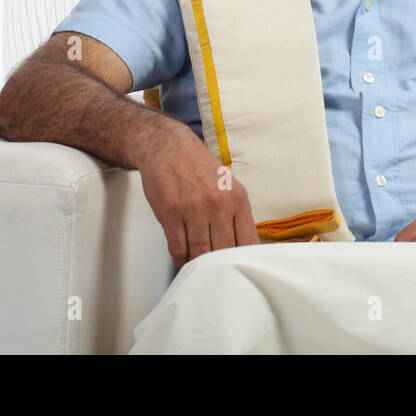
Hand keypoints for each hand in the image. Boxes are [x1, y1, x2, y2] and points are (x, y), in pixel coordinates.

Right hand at [136, 122, 259, 265]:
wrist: (167, 147)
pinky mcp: (171, 213)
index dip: (242, 260)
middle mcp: (218, 204)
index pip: (248, 242)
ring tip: (197, 261)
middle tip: (214, 268)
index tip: (237, 267)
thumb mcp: (228, 186)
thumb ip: (237, 214)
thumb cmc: (198, 168)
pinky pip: (178, 249)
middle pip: (223, 252)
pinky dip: (181, 257)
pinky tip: (182, 254)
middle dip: (218, 264)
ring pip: (200, 254)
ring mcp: (193, 209)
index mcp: (237, 198)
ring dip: (198, 262)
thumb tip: (245, 247)